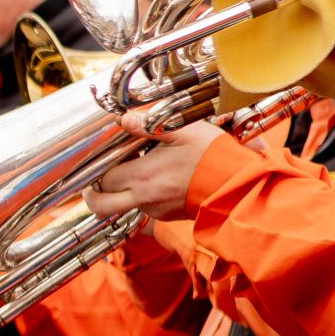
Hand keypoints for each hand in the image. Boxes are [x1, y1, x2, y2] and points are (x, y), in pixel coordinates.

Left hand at [86, 114, 218, 220]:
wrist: (239, 186)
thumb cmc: (213, 156)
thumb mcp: (184, 131)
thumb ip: (149, 125)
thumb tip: (123, 119)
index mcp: (143, 177)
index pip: (103, 180)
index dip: (99, 171)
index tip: (104, 160)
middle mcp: (144, 199)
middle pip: (102, 206)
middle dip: (95, 194)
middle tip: (98, 180)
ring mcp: (156, 210)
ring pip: (124, 207)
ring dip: (122, 193)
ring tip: (135, 172)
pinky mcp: (167, 216)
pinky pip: (145, 209)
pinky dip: (143, 197)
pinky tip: (157, 179)